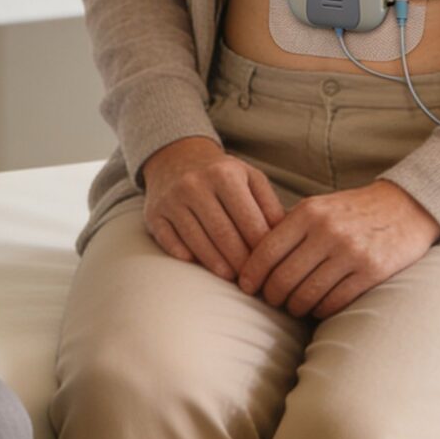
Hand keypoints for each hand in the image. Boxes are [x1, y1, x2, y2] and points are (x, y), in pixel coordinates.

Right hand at [139, 137, 284, 279]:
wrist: (176, 157)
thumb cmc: (222, 174)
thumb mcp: (250, 178)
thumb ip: (269, 206)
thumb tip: (285, 239)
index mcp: (225, 174)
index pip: (250, 222)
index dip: (262, 250)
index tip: (271, 267)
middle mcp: (195, 184)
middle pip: (224, 236)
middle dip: (242, 263)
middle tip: (253, 281)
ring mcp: (172, 200)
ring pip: (198, 243)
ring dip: (218, 266)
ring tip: (233, 278)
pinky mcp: (154, 214)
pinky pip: (172, 244)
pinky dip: (188, 258)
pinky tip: (202, 266)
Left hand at [238, 181, 439, 317]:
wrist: (406, 207)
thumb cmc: (353, 211)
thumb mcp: (319, 207)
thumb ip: (289, 227)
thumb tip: (253, 259)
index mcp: (309, 212)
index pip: (267, 250)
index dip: (252, 273)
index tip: (246, 286)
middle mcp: (327, 231)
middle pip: (284, 277)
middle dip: (272, 295)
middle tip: (271, 301)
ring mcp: (351, 252)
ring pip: (307, 294)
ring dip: (295, 306)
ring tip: (294, 307)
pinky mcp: (372, 271)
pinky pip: (334, 301)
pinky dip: (320, 309)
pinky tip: (318, 307)